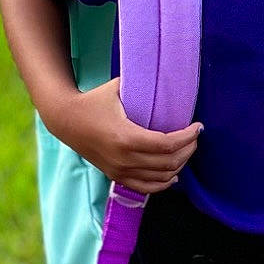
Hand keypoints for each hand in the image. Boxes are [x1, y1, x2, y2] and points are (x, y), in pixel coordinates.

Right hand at [52, 79, 202, 193]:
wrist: (65, 120)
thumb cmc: (93, 101)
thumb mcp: (118, 88)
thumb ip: (142, 84)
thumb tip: (166, 76)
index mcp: (126, 137)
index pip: (167, 144)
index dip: (188, 137)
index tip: (198, 126)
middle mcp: (124, 159)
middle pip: (169, 162)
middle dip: (188, 149)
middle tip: (195, 137)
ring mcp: (120, 170)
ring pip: (161, 177)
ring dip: (180, 165)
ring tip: (187, 150)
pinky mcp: (116, 176)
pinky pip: (146, 188)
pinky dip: (163, 183)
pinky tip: (174, 175)